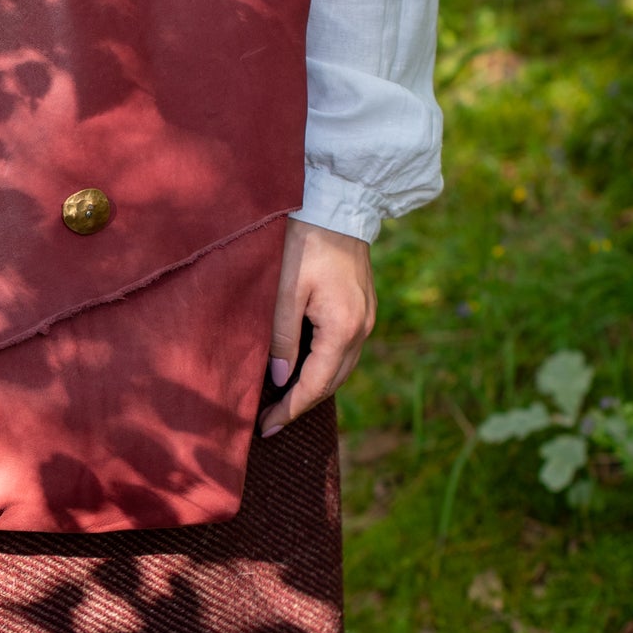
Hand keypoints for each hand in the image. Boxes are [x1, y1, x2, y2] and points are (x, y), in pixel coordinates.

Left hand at [259, 219, 374, 437]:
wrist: (337, 205)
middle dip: (301, 405)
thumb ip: (282, 337)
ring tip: (282, 401)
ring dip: (313, 387)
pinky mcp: (363, 308)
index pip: (314, 384)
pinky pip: (344, 350)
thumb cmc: (305, 242)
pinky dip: (323, 366)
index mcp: (342, 327)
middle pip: (331, 383)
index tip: (266, 427)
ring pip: (340, 369)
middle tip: (270, 421)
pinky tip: (301, 369)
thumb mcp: (284, 290)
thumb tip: (281, 378)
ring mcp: (366, 319)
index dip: (289, 409)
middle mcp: (361, 328)